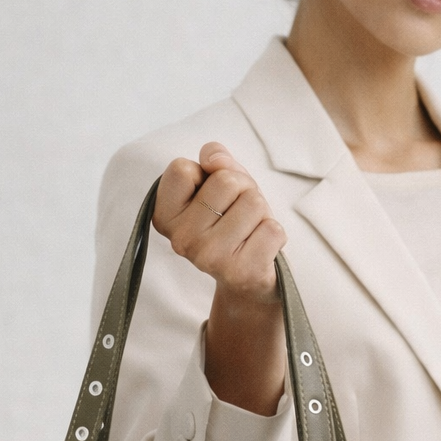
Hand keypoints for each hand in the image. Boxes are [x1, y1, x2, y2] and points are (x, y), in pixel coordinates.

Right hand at [153, 144, 287, 414]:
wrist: (250, 285)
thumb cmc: (234, 227)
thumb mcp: (221, 188)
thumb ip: (216, 163)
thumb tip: (213, 155)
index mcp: (165, 217)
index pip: (183, 168)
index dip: (208, 174)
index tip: (211, 197)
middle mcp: (181, 240)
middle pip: (227, 181)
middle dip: (244, 190)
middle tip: (240, 215)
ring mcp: (209, 258)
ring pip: (254, 202)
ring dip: (261, 213)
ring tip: (251, 232)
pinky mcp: (241, 272)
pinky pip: (272, 229)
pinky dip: (275, 235)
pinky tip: (262, 250)